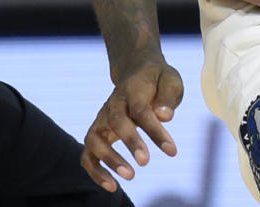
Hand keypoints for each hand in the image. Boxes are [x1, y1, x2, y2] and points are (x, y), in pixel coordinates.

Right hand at [81, 55, 183, 192]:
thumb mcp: (170, 80)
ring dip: (110, 159)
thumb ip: (168, 96)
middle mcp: (113, 104)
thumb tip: (165, 115)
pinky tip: (112, 186)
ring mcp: (101, 119)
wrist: (137, 72)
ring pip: (95, 139)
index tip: (171, 150)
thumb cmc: (157, 80)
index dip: (154, 130)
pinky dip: (96, 172)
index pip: (141, 109)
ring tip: (130, 176)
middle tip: (145, 162)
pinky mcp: (96, 134)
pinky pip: (88, 155)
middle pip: (117, 122)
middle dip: (130, 142)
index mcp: (133, 88)